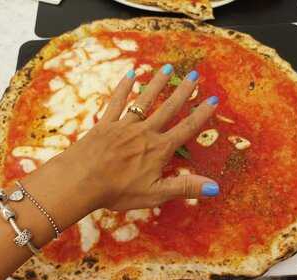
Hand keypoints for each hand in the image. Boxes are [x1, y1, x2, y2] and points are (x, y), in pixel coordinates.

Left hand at [36, 64, 218, 212]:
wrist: (81, 180)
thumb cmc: (117, 190)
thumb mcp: (155, 194)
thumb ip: (184, 187)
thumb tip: (215, 187)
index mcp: (159, 149)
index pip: (186, 128)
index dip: (201, 114)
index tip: (213, 100)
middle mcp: (144, 132)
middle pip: (168, 108)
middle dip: (183, 92)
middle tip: (194, 75)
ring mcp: (124, 125)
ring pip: (144, 100)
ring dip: (157, 84)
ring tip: (167, 68)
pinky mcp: (106, 124)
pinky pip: (117, 101)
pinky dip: (124, 87)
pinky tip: (131, 74)